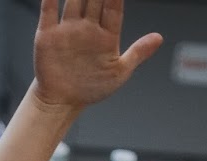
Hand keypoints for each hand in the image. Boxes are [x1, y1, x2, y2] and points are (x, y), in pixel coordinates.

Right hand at [33, 0, 162, 112]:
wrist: (61, 104)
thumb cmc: (91, 90)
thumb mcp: (119, 73)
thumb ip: (138, 53)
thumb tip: (159, 38)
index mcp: (106, 35)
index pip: (113, 7)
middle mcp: (87, 28)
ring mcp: (68, 29)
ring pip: (74, 0)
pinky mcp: (48, 35)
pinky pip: (49, 10)